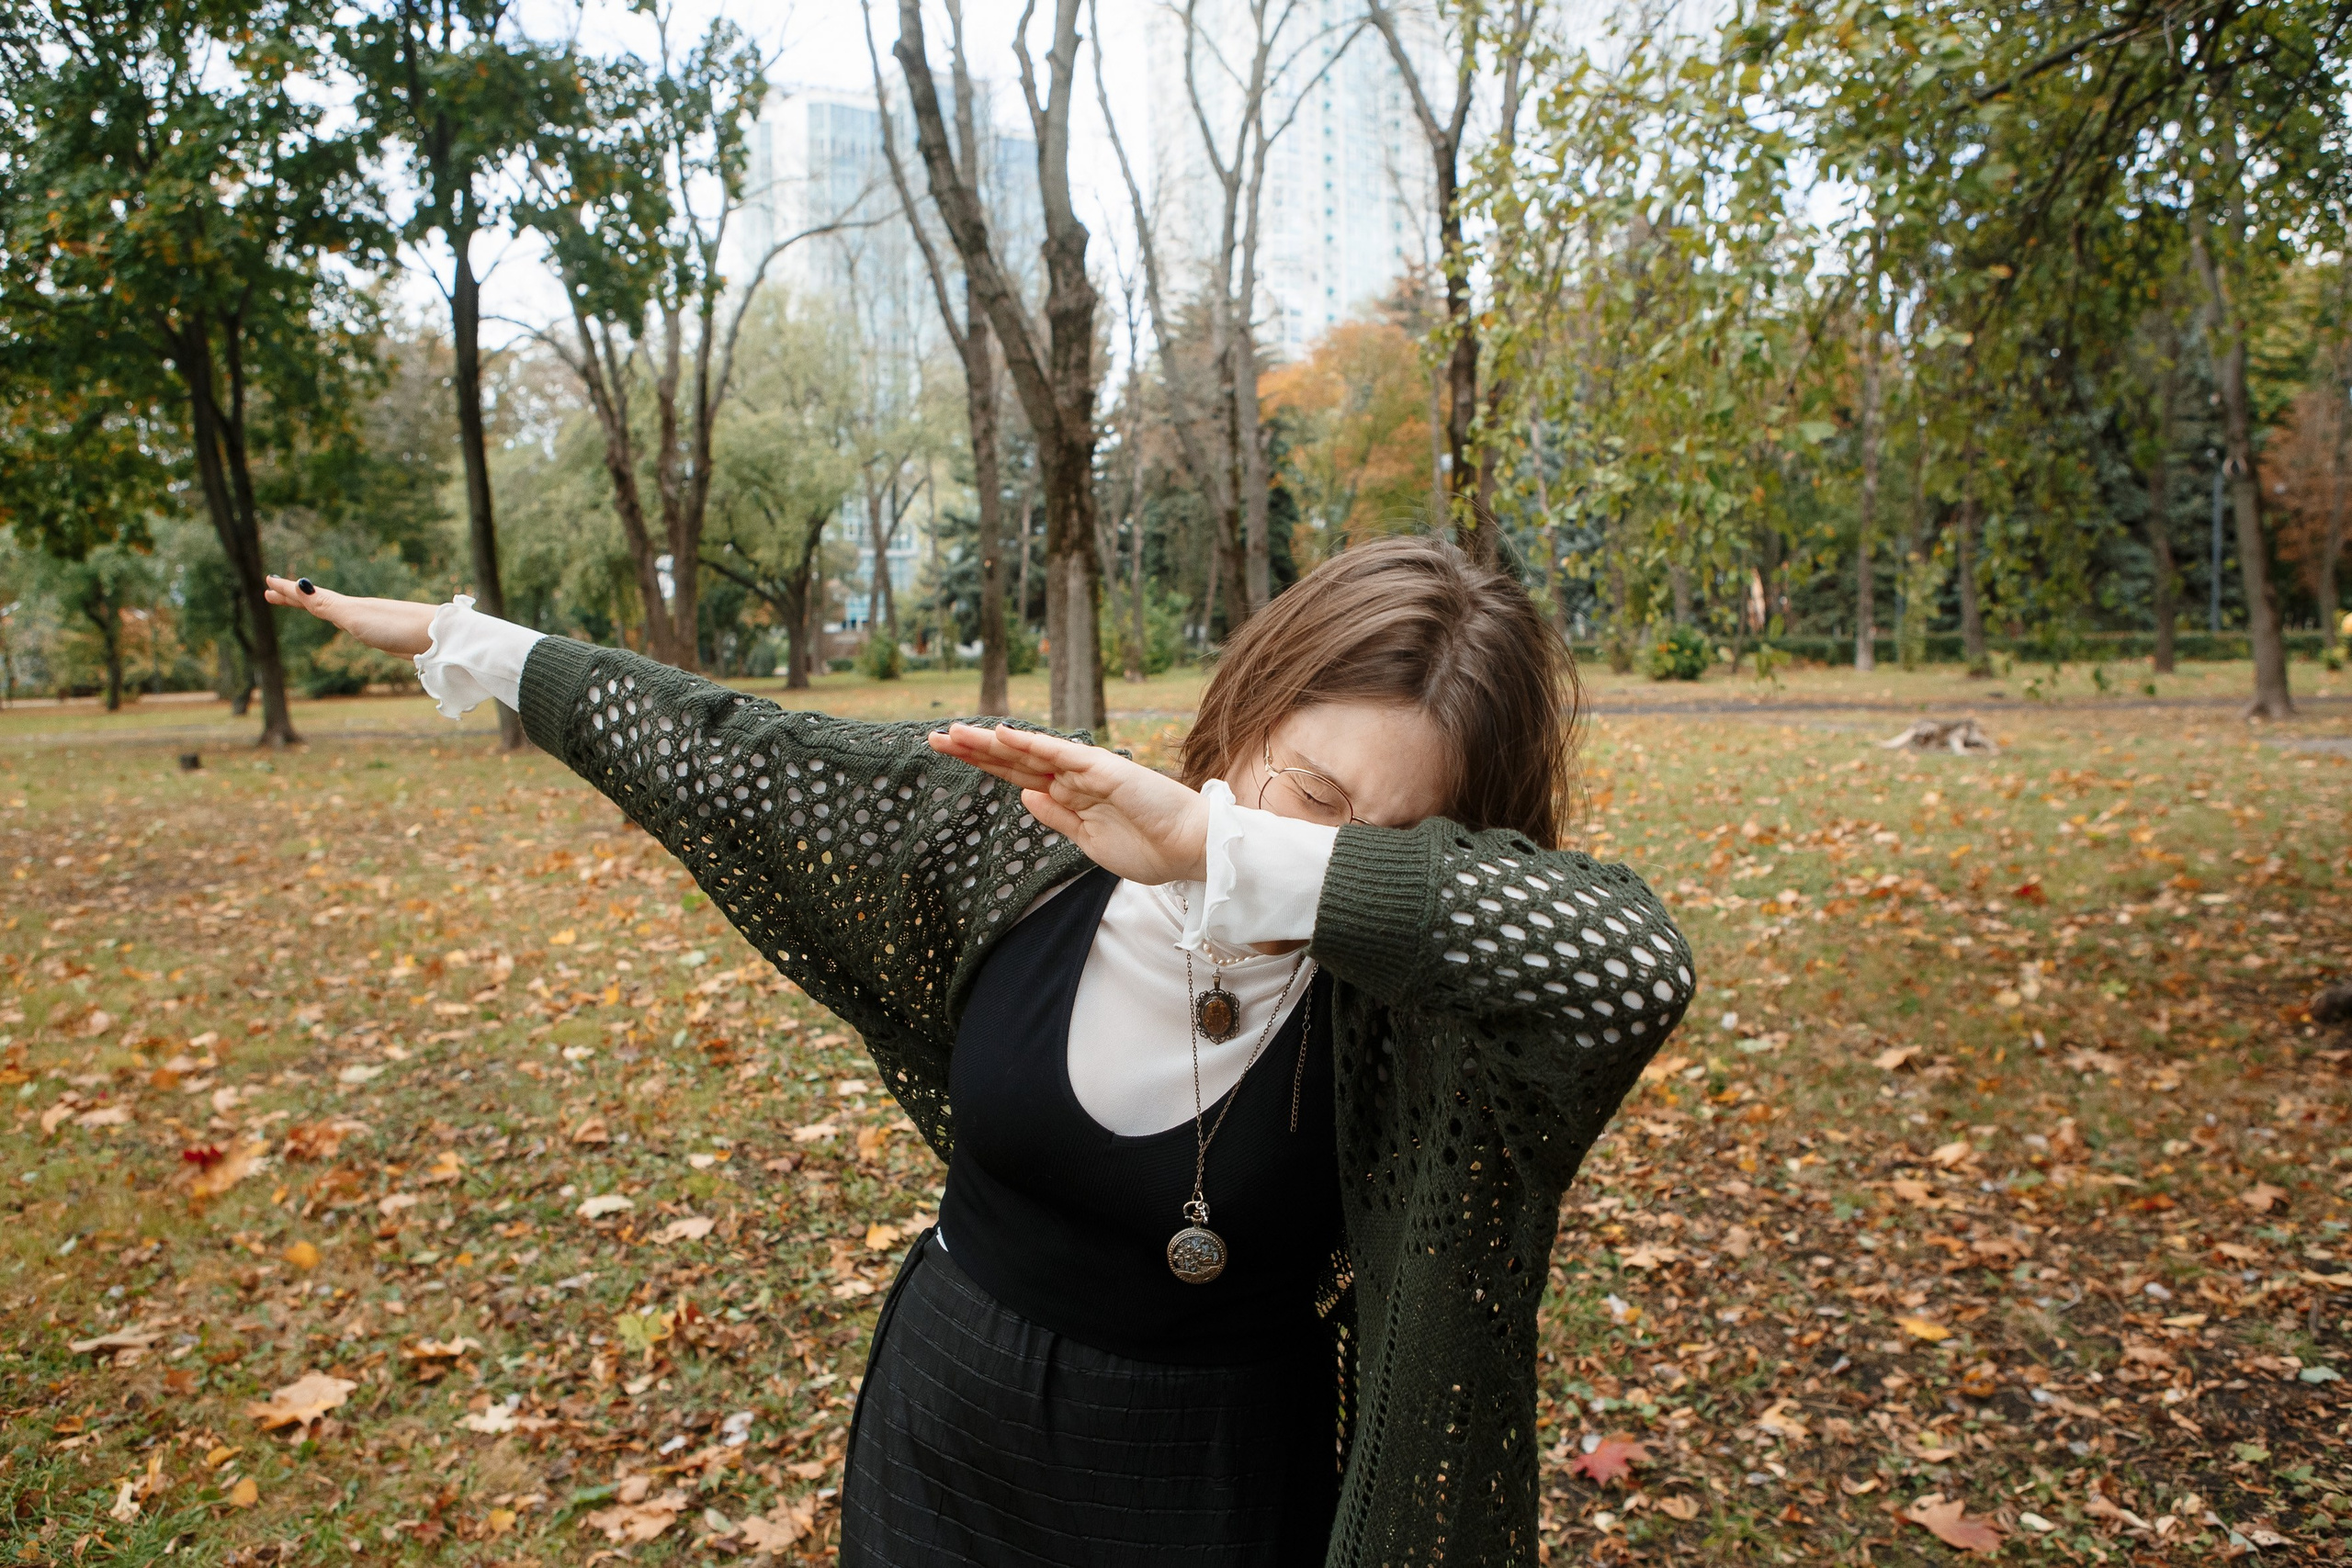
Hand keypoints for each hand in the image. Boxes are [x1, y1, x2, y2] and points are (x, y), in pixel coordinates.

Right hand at [263, 576, 437, 656]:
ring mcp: (370, 621)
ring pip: (334, 612)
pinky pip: (351, 624)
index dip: (288, 590)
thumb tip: (300, 584)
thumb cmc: (395, 626)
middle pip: (318, 601)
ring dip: (315, 607)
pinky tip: (347, 624)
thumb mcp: (354, 616)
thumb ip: (327, 603)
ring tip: (303, 604)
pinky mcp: (384, 635)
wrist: (437, 638)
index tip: (267, 581)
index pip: (310, 596)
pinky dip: (339, 620)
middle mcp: (356, 610)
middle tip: (270, 593)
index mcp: (347, 606)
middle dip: (294, 597)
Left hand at [926, 722, 1209, 884]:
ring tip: (955, 732)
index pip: (1016, 774)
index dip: (982, 763)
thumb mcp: (1087, 841)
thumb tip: (1026, 797)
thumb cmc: (1148, 847)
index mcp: (1068, 794)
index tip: (948, 752)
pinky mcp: (1104, 770)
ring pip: (1030, 752)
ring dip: (992, 742)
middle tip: (934, 737)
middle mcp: (1073, 777)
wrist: (1190, 849)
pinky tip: (1003, 735)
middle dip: (974, 749)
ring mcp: (1087, 771)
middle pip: (1013, 759)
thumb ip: (1057, 817)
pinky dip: (1032, 744)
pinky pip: (1061, 755)